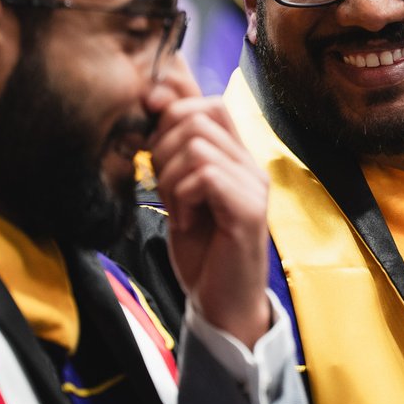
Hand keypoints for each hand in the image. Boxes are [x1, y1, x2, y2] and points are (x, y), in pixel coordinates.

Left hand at [146, 59, 270, 347]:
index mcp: (235, 156)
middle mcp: (250, 164)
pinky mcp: (249, 210)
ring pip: (198, 145)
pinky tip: (186, 221)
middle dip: (164, 145)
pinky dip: (183, 197)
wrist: (221, 303)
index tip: (150, 141)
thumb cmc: (201, 249)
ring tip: (177, 208)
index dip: (174, 110)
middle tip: (162, 184)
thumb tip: (154, 101)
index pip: (210, 102)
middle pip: (201, 115)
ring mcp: (253, 185)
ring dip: (171, 177)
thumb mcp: (178, 193)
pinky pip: (206, 176)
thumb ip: (172, 154)